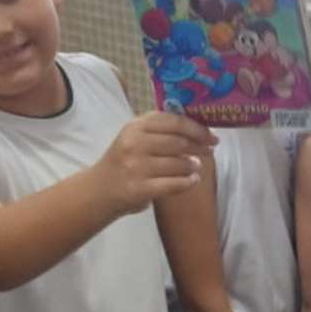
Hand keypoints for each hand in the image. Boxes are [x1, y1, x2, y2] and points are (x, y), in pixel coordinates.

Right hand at [97, 113, 215, 215]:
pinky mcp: (139, 188)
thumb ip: (160, 129)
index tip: (211, 136)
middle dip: (199, 147)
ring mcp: (136, 166)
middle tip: (209, 151)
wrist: (99, 189)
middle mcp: (134, 143)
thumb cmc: (124, 160)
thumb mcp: (135, 137)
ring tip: (197, 166)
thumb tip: (198, 130)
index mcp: (135, 126)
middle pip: (178, 142)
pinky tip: (193, 180)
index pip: (174, 122)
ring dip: (193, 166)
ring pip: (178, 164)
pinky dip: (188, 182)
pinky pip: (174, 184)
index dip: (197, 129)